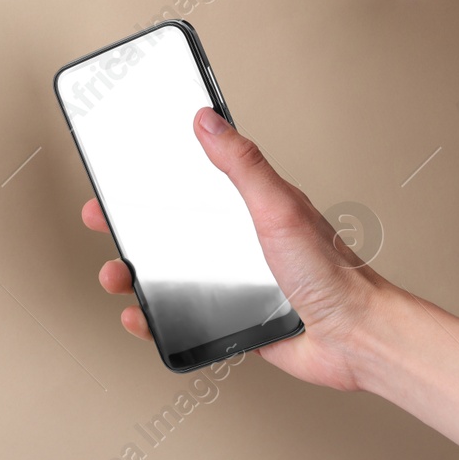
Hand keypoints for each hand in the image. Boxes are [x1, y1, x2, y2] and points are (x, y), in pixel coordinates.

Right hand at [82, 106, 391, 390]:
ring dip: (132, 276)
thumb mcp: (280, 208)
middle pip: (169, 228)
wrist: (355, 339)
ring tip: (116, 278)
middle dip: (128, 226)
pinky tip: (140, 318)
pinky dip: (154, 319)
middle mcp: (239, 242)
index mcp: (249, 207)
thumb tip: (208, 120)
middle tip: (103, 221)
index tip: (119, 173)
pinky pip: (182, 317)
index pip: (191, 181)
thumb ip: (242, 165)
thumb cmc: (332, 273)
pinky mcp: (232, 318)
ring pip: (168, 274)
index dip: (151, 176)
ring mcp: (234, 281)